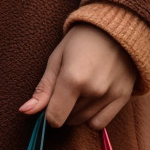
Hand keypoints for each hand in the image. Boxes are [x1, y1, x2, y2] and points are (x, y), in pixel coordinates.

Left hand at [20, 24, 136, 129]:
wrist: (118, 26)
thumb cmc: (82, 40)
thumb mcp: (57, 59)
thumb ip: (43, 88)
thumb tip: (25, 111)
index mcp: (73, 78)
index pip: (54, 118)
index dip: (48, 113)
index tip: (51, 101)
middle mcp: (94, 90)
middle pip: (68, 120)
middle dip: (63, 109)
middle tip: (68, 88)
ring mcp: (111, 95)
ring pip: (83, 122)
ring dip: (77, 113)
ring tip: (82, 89)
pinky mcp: (123, 97)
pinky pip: (100, 123)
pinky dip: (93, 117)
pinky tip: (92, 101)